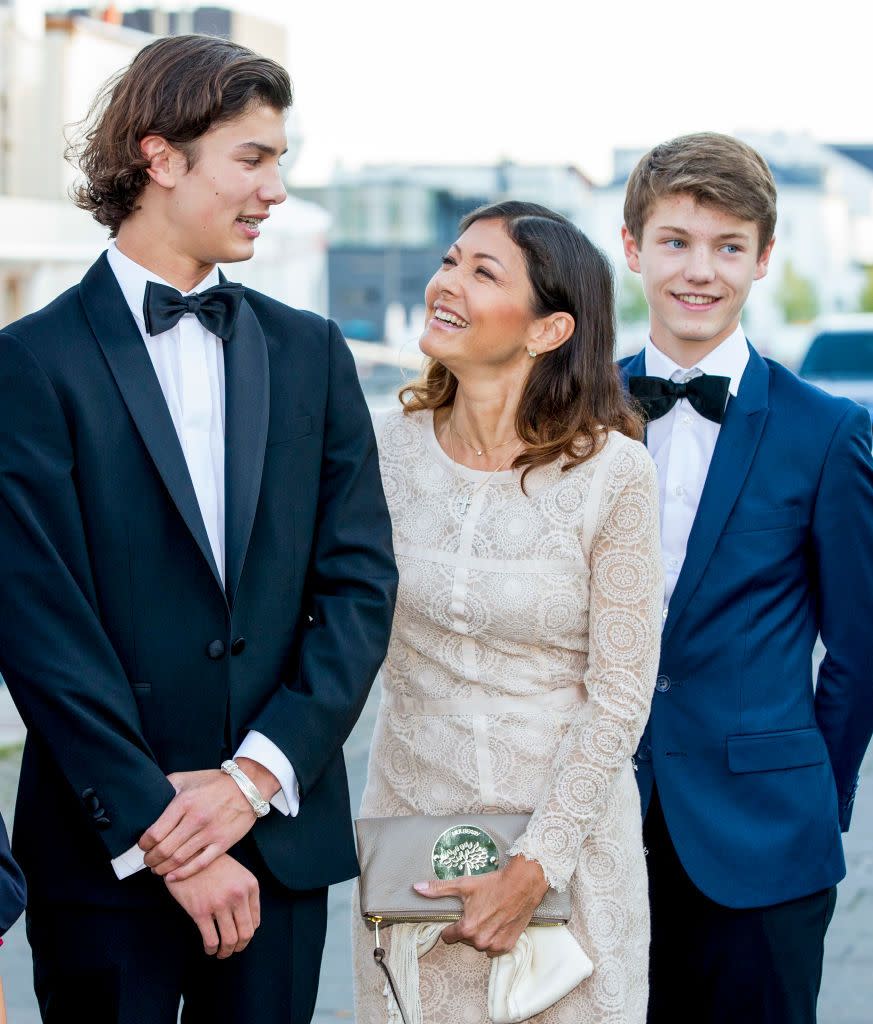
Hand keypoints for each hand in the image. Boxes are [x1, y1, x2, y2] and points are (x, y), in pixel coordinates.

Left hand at [139, 759, 278, 880]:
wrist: (247, 786)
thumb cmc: (214, 782)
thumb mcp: (187, 778)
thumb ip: (166, 786)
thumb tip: (149, 798)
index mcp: (184, 802)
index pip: (155, 832)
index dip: (144, 844)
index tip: (143, 846)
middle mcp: (196, 819)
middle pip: (164, 849)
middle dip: (151, 859)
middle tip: (147, 860)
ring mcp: (210, 833)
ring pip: (179, 859)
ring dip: (162, 868)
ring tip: (157, 869)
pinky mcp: (223, 843)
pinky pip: (200, 864)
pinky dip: (183, 874)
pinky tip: (172, 876)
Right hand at [165, 853, 259, 958]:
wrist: (187, 855)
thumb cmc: (211, 865)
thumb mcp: (237, 873)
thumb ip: (244, 893)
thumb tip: (248, 923)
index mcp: (250, 885)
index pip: (255, 921)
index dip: (248, 933)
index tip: (240, 938)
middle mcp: (238, 895)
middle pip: (245, 934)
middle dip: (239, 947)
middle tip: (231, 951)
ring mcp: (220, 903)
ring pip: (230, 940)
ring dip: (226, 952)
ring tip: (220, 953)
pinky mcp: (201, 911)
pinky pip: (211, 940)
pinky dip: (211, 949)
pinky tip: (209, 948)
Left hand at [413, 855, 548, 956]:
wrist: (522, 884)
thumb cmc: (493, 884)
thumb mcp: (463, 884)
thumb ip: (438, 889)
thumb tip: (417, 888)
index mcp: (467, 928)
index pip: (448, 936)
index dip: (451, 926)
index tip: (458, 917)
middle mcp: (480, 941)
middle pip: (465, 939)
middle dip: (468, 928)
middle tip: (477, 911)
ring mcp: (494, 945)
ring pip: (479, 944)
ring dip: (481, 934)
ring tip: (488, 916)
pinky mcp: (507, 946)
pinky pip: (494, 949)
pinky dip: (494, 939)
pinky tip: (497, 924)